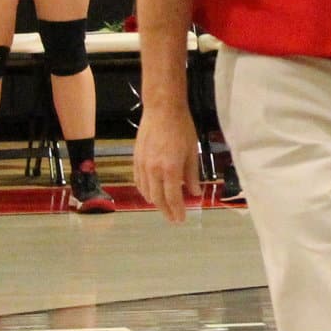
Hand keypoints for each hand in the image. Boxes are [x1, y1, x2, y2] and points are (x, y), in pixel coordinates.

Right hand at [134, 101, 199, 224]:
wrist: (162, 110)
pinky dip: (144, 191)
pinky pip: (138, 181)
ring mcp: (143, 165)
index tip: (181, 220)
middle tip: (173, 219)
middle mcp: (154, 170)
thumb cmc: (182, 129)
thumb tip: (195, 193)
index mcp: (170, 169)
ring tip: (164, 208)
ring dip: (155, 202)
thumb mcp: (192, 152)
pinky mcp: (136, 159)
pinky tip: (150, 193)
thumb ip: (192, 175)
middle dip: (166, 211)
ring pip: (146, 192)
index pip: (173, 197)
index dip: (177, 211)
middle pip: (158, 198)